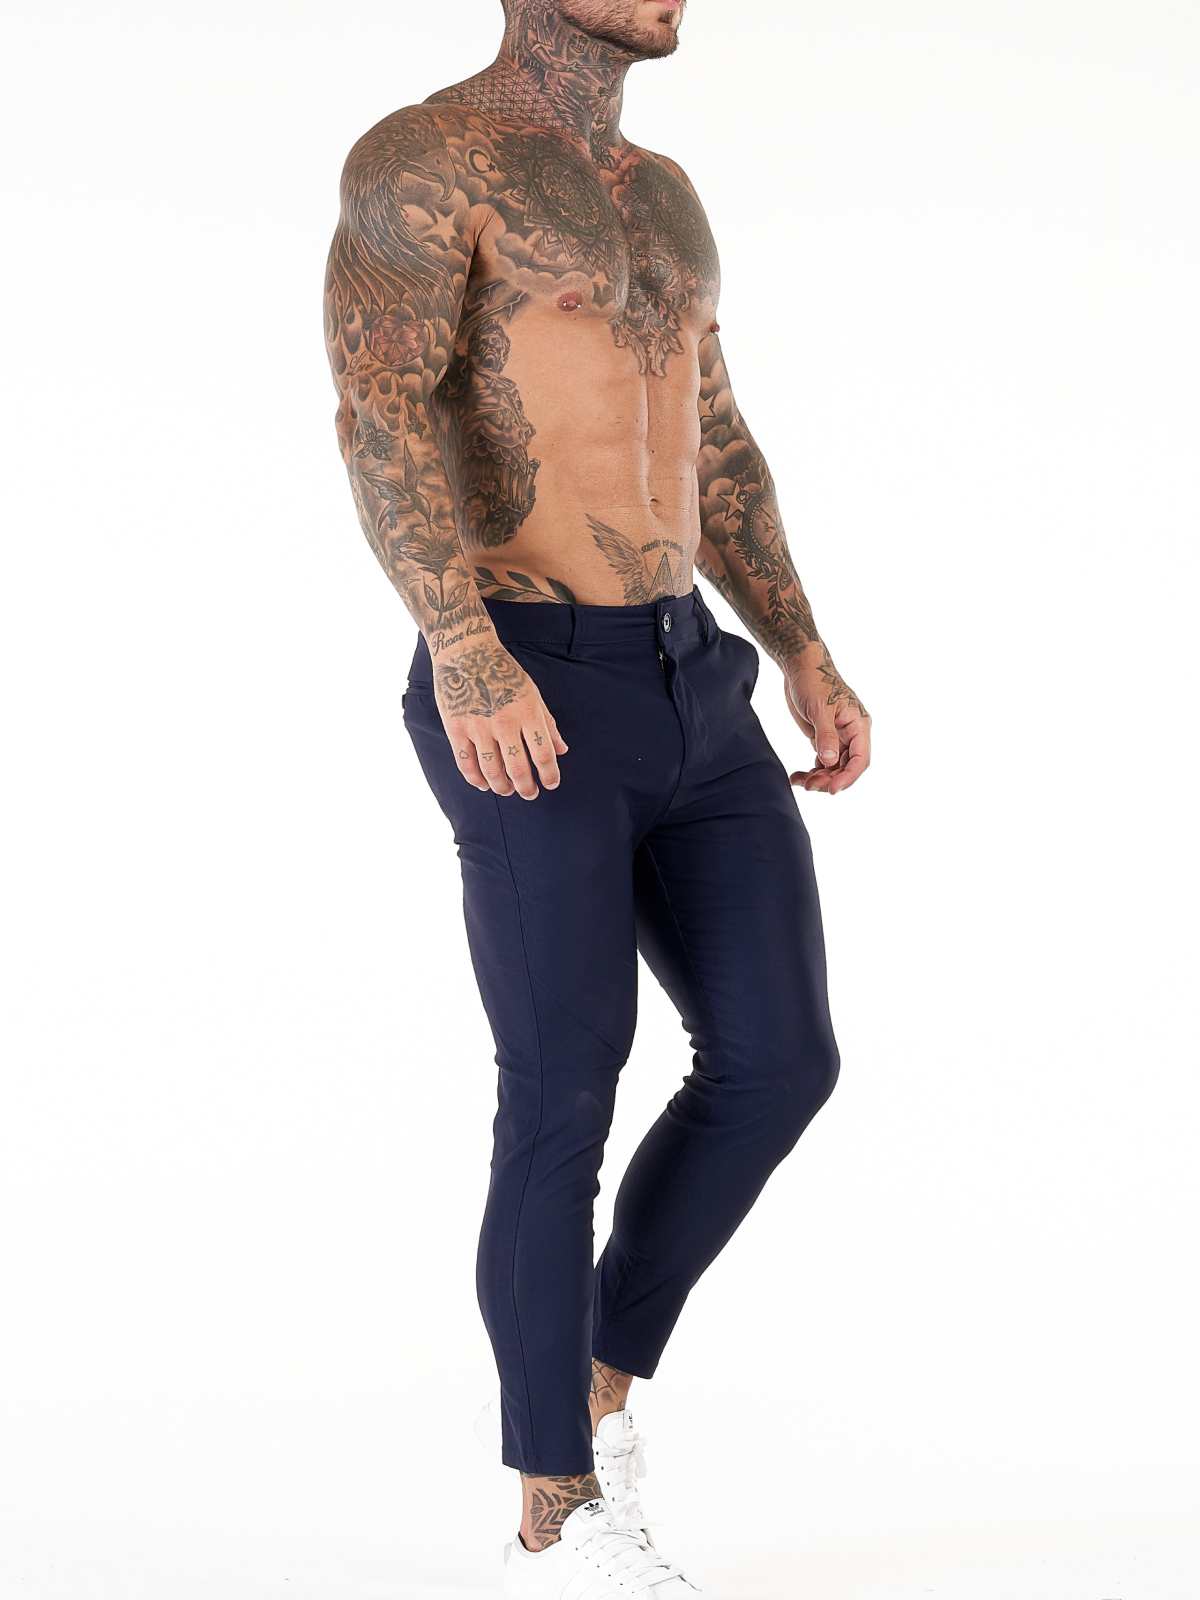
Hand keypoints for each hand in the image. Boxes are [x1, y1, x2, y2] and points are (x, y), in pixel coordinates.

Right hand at [433, 641, 567, 799]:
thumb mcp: (532, 692)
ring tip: (508, 791)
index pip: (544, 754)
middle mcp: (504, 722)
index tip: (551, 784)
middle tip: (530, 794)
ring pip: (492, 771)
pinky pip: (466, 764)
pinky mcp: (456, 728)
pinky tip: (484, 784)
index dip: (549, 775)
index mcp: (527, 711)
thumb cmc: (502, 671)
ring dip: (502, 787)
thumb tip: (561, 750)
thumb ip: (547, 723)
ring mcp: (478, 726)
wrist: (465, 651)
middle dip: (527, 788)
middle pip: (518, 769)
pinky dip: (476, 780)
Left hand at [784, 648, 870, 794]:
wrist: (800, 667)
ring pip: (833, 768)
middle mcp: (852, 733)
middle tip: (809, 786)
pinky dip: (811, 771)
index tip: (832, 790)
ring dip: (818, 778)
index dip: (848, 777)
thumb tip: (829, 762)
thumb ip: (825, 735)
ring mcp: (838, 737)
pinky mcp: (824, 738)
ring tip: (799, 782)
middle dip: (829, 779)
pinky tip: (797, 777)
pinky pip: (822, 762)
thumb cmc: (813, 681)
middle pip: (846, 767)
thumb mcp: (819, 708)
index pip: (860, 759)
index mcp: (858, 725)